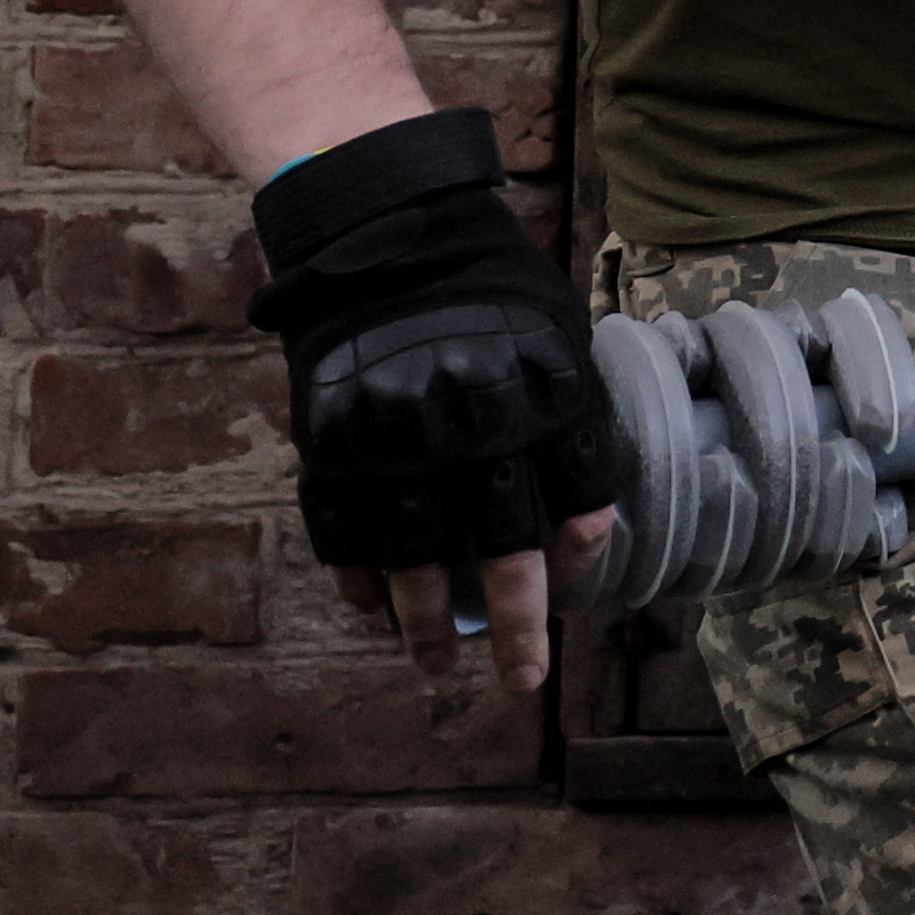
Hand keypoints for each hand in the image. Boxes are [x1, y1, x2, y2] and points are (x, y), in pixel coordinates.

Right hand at [248, 107, 633, 699]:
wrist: (386, 231)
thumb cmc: (490, 292)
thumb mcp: (554, 333)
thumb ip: (568, 418)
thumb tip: (582, 523)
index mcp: (544, 389)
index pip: (581, 492)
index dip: (582, 545)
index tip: (571, 571)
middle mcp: (475, 421)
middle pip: (502, 548)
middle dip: (518, 625)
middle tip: (521, 682)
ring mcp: (398, 436)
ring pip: (415, 559)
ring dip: (427, 625)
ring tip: (438, 667)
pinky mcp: (333, 441)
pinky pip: (345, 532)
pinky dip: (358, 580)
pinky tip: (375, 611)